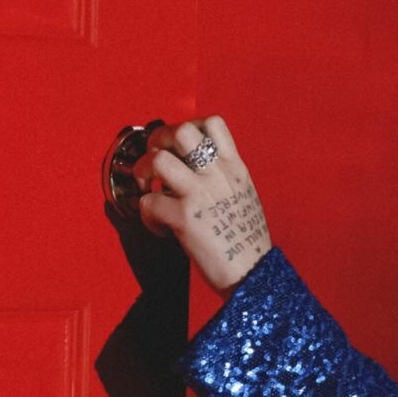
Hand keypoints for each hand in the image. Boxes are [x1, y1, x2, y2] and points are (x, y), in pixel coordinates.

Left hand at [131, 115, 272, 298]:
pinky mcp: (184, 219)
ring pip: (157, 159)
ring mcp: (199, 194)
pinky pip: (148, 203)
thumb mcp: (244, 195)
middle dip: (158, 141)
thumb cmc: (247, 241)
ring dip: (143, 172)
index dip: (187, 126)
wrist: (254, 273)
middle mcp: (218, 175)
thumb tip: (195, 169)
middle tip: (155, 162)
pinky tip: (159, 226)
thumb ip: (223, 177)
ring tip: (149, 189)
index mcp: (235, 168)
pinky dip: (146, 215)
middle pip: (180, 131)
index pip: (212, 123)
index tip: (179, 146)